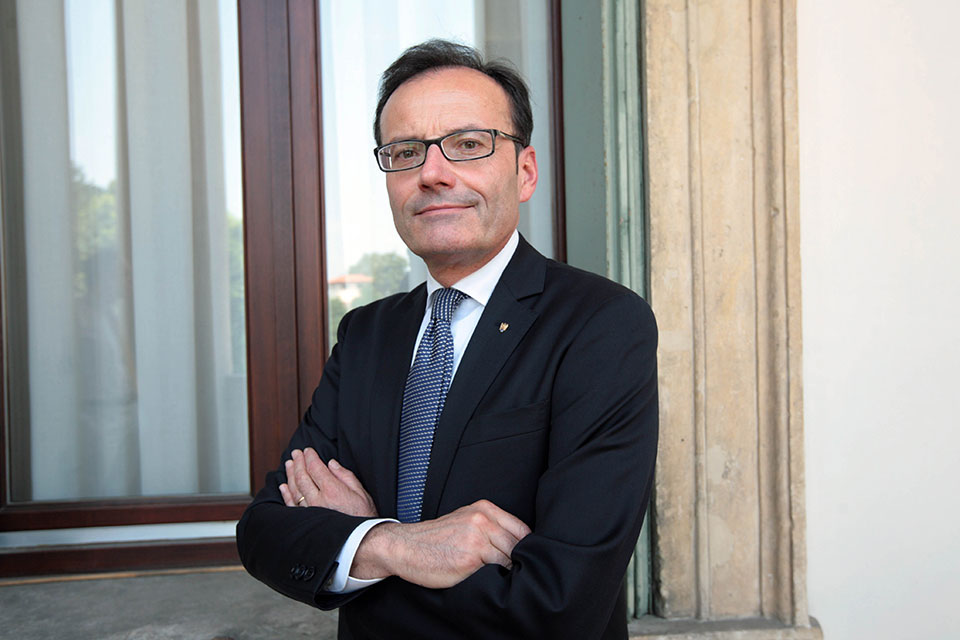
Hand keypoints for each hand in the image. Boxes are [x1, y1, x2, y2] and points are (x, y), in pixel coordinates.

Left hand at [279, 448, 377, 517]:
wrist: (360, 539)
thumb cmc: (363, 516)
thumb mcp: (360, 492)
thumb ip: (344, 475)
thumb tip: (331, 463)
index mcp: (332, 490)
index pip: (315, 468)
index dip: (310, 457)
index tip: (307, 450)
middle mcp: (318, 500)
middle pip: (302, 476)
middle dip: (298, 462)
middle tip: (295, 453)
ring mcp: (310, 511)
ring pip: (295, 489)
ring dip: (290, 475)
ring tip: (289, 464)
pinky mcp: (307, 521)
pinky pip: (291, 505)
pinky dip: (286, 494)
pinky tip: (284, 486)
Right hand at [352, 499, 530, 588]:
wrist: (405, 547)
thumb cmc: (436, 540)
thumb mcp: (466, 522)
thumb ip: (490, 529)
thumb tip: (518, 549)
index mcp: (484, 509)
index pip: (522, 530)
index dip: (527, 549)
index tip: (524, 561)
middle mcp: (483, 519)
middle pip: (519, 545)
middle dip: (519, 562)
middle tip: (515, 575)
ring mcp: (477, 538)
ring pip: (510, 559)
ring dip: (508, 572)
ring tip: (501, 580)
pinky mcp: (470, 559)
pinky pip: (495, 572)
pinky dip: (495, 579)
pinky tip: (488, 582)